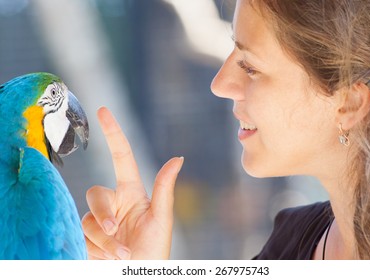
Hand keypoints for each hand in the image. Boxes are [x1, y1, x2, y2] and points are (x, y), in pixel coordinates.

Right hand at [82, 107, 183, 258]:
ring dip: (104, 242)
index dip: (113, 133)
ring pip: (88, 219)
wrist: (139, 275)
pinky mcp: (85, 237)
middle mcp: (113, 203)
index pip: (121, 157)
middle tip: (119, 240)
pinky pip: (80, 236)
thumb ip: (165, 189)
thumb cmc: (155, 251)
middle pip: (96, 193)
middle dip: (105, 216)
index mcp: (132, 193)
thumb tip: (179, 157)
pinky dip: (96, 251)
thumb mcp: (162, 219)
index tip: (104, 110)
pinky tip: (108, 261)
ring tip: (122, 257)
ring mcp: (98, 220)